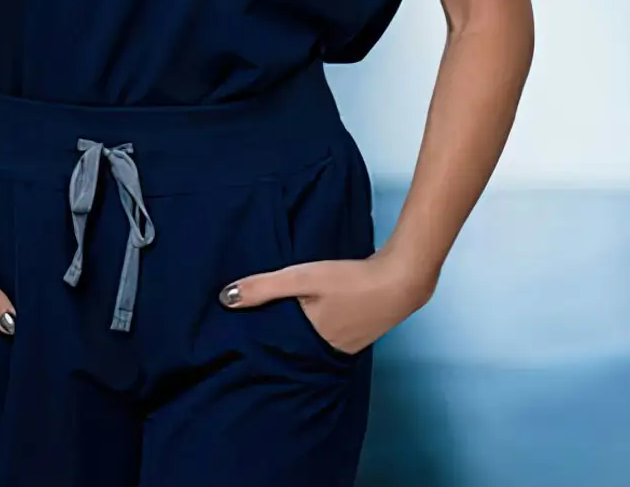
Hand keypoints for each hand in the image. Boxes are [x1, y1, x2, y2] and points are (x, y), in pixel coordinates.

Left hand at [217, 249, 434, 354]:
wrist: (403, 278)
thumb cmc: (351, 279)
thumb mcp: (302, 277)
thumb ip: (265, 288)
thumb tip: (226, 299)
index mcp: (313, 343)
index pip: (276, 346)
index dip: (258, 336)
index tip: (237, 329)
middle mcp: (331, 350)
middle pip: (294, 344)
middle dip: (276, 333)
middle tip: (252, 320)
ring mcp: (349, 343)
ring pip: (312, 337)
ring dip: (297, 326)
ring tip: (277, 313)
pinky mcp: (361, 332)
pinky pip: (329, 331)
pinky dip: (316, 322)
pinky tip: (312, 308)